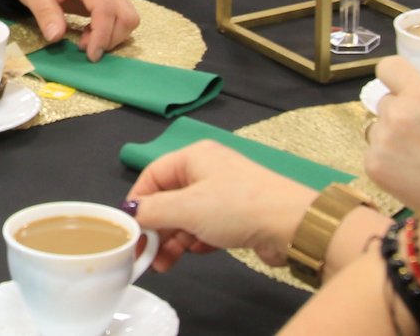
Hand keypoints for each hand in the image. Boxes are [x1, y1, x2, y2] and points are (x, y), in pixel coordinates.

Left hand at [9, 0, 138, 59]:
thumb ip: (45, 12)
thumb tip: (56, 37)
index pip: (105, 8)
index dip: (101, 35)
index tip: (90, 55)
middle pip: (126, 16)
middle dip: (111, 38)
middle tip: (84, 48)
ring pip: (128, 18)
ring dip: (112, 36)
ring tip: (85, 41)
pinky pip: (120, 18)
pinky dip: (110, 32)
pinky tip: (88, 34)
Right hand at [127, 140, 317, 271]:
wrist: (290, 225)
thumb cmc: (236, 207)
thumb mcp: (186, 208)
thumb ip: (152, 211)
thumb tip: (130, 213)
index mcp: (194, 157)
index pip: (152, 175)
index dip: (137, 202)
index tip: (129, 230)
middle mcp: (208, 170)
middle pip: (169, 198)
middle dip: (156, 228)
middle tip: (146, 256)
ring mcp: (224, 193)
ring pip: (186, 216)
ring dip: (174, 239)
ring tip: (167, 264)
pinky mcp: (237, 215)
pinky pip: (206, 226)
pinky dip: (197, 240)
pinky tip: (198, 251)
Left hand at [364, 57, 419, 212]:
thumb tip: (409, 83)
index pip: (387, 66)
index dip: (395, 77)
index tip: (401, 88)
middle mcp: (398, 112)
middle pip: (385, 101)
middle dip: (400, 112)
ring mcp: (383, 139)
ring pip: (378, 127)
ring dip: (391, 136)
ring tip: (418, 155)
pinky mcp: (373, 164)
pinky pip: (373, 151)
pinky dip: (387, 159)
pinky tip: (410, 170)